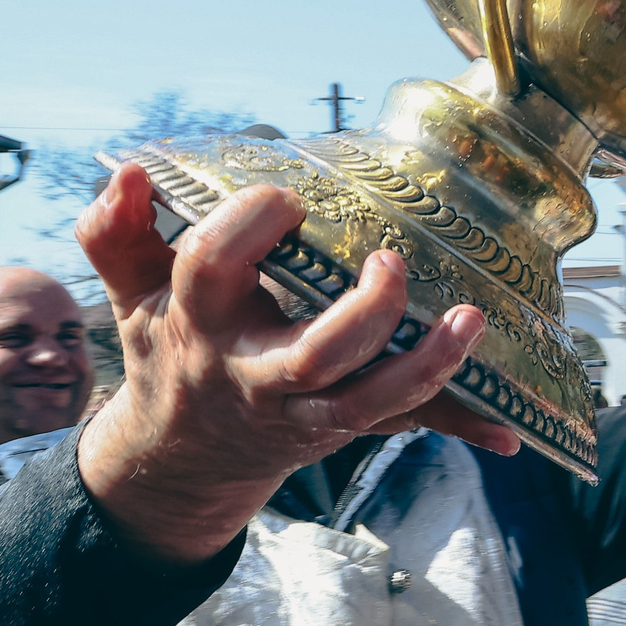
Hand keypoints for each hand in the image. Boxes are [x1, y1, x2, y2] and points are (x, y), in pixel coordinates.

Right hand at [75, 164, 515, 567]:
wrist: (183, 453)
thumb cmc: (171, 344)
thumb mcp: (132, 290)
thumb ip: (118, 231)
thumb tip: (130, 173)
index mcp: (200, 321)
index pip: (213, 266)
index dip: (252, 222)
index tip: (286, 197)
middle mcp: (255, 373)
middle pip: (313, 354)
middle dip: (361, 312)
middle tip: (387, 261)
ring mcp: (303, 410)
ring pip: (370, 402)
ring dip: (427, 364)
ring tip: (470, 318)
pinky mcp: (342, 429)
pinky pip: (403, 425)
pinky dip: (457, 423)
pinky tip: (508, 428)